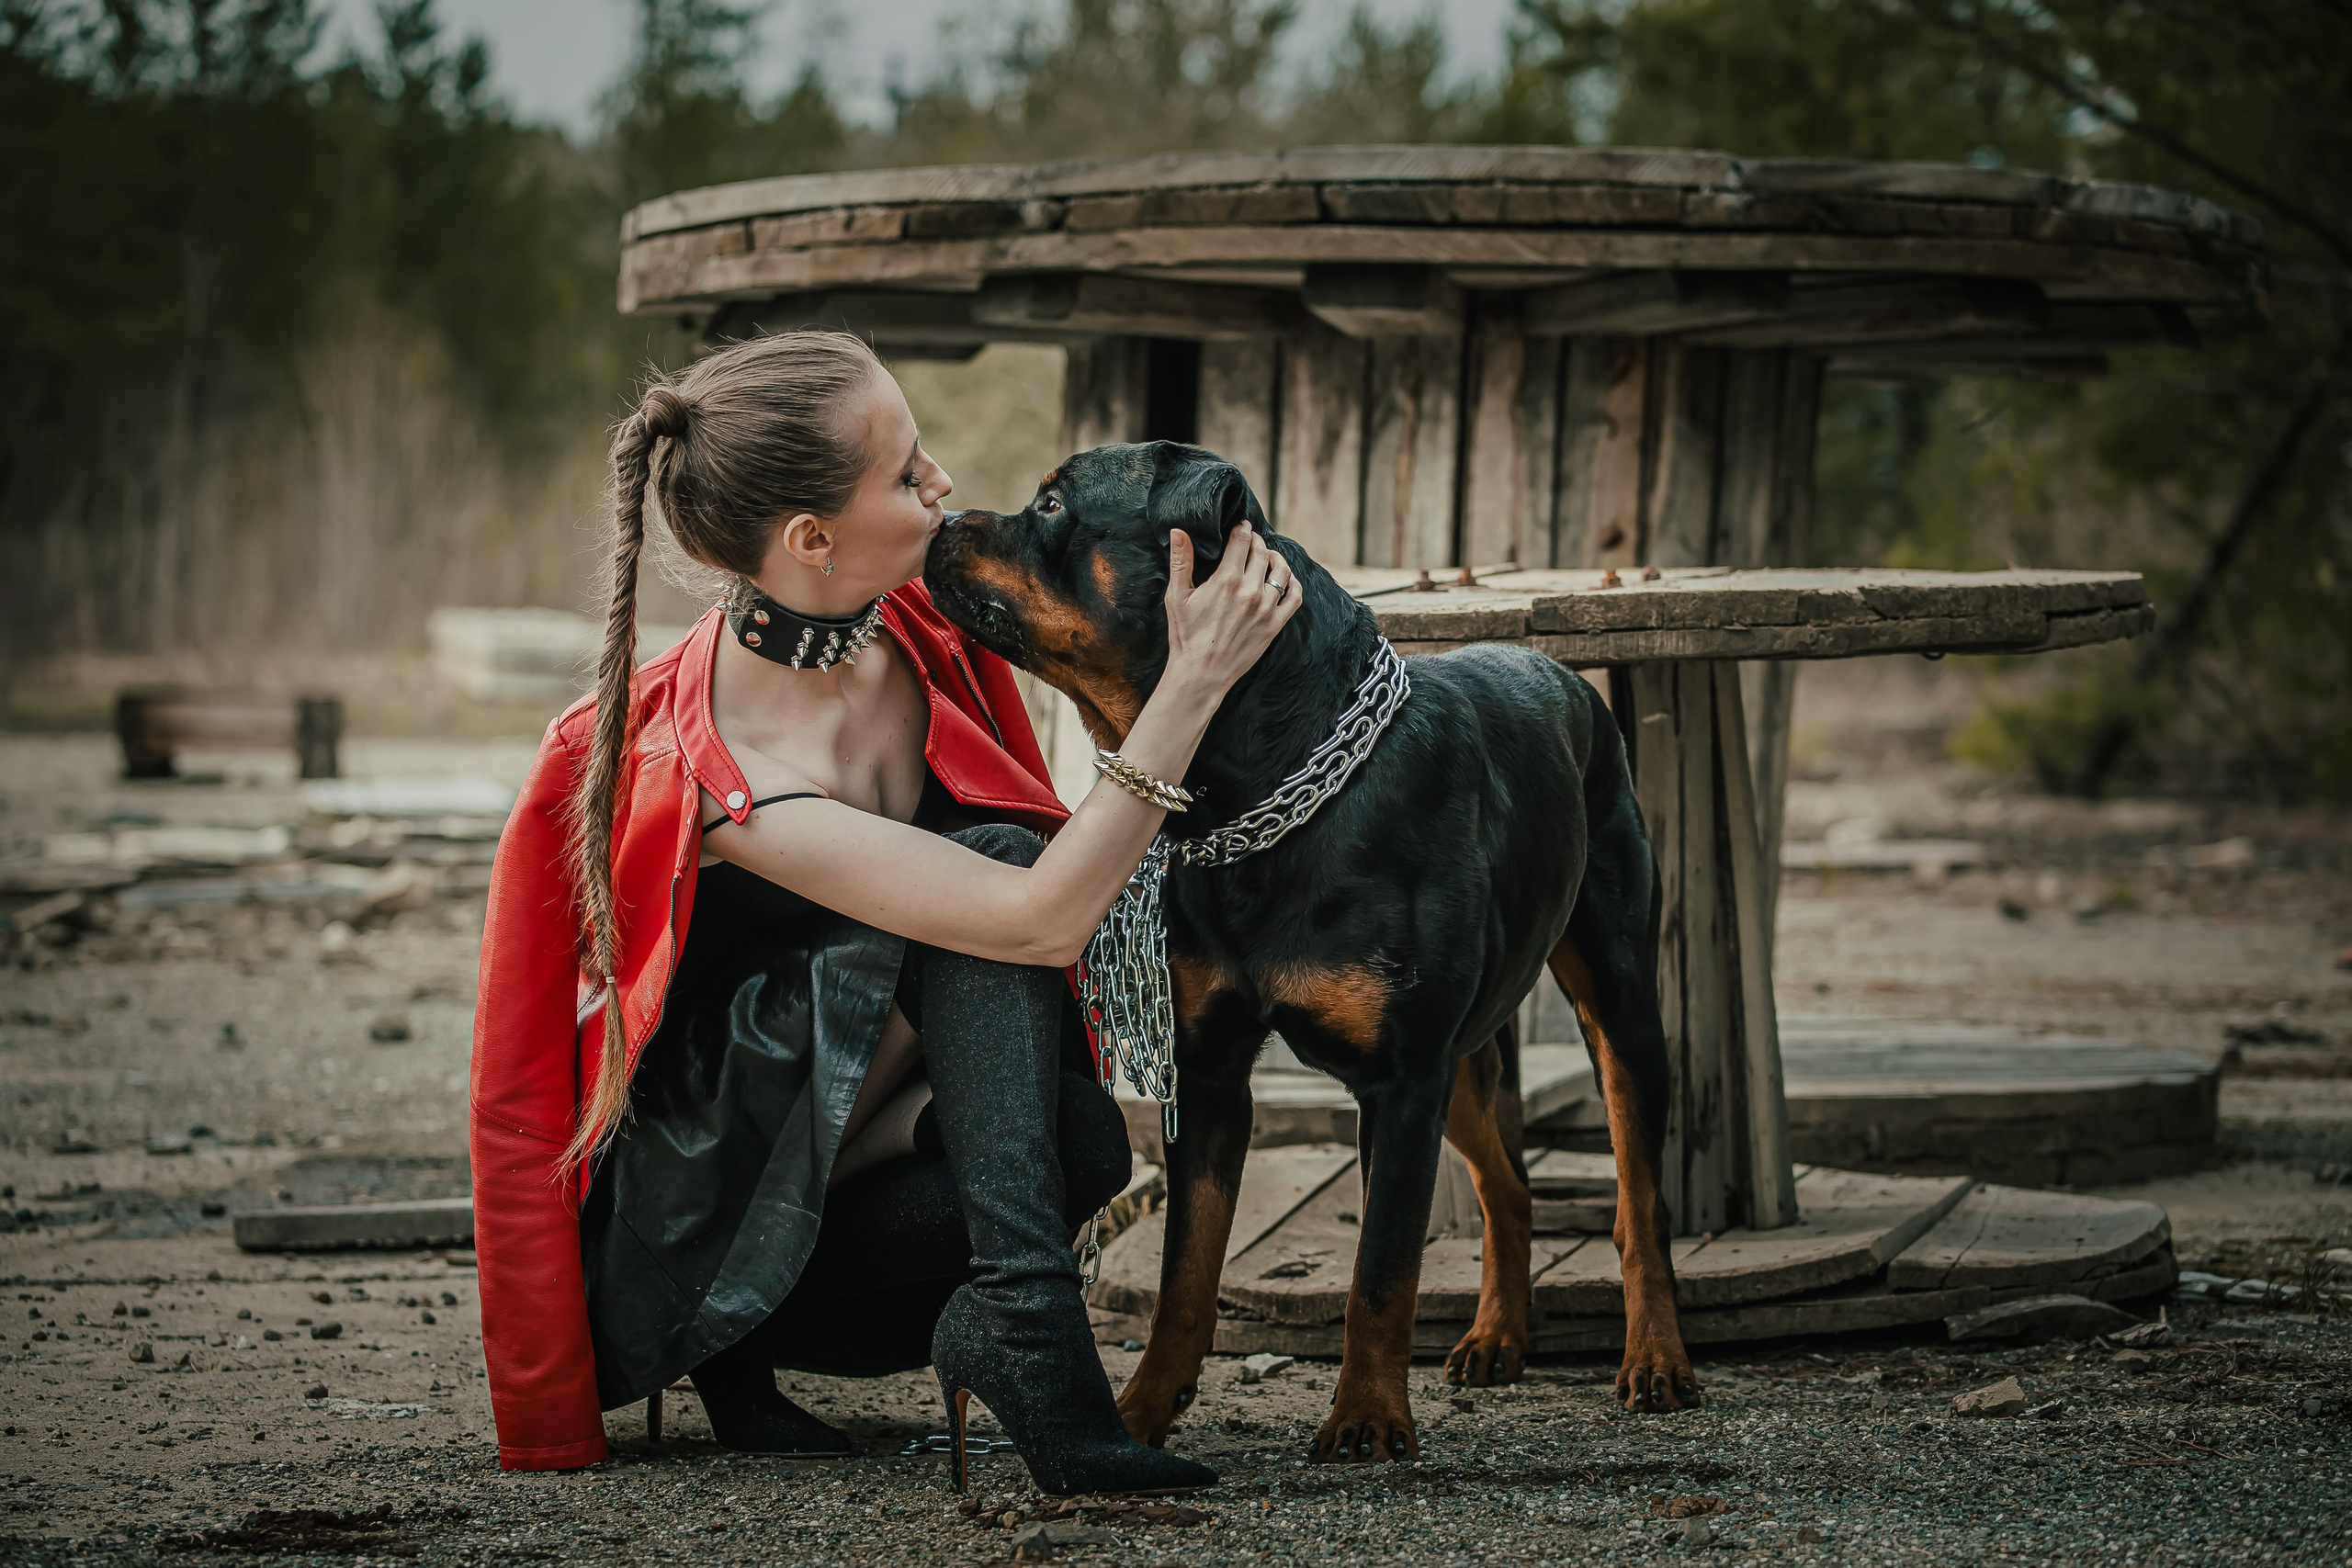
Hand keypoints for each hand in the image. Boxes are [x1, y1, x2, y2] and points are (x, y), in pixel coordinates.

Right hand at [1162, 526, 1302, 695]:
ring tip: (1269, 556)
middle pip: (1262, 552)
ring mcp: (1266, 608)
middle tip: (1251, 541)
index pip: (1242, 540)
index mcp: (1226, 579)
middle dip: (1257, 542)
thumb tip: (1177, 531)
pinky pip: (1295, 597)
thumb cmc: (1185, 635)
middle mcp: (1250, 591)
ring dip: (1276, 558)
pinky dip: (1294, 583)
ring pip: (1281, 570)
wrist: (1201, 673)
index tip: (1242, 526)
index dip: (1243, 529)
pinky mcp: (1275, 625)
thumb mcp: (1177, 596)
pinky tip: (1286, 579)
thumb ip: (1180, 561)